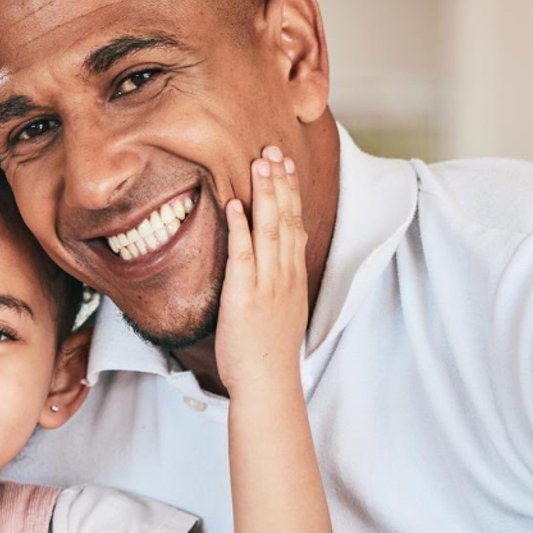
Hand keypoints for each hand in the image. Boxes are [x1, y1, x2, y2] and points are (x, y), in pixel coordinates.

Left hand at [215, 146, 308, 393]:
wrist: (268, 382)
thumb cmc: (268, 353)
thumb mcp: (282, 311)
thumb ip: (278, 284)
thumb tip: (271, 266)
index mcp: (293, 277)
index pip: (296, 225)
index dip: (291, 193)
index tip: (286, 165)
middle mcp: (284, 275)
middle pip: (287, 219)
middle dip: (280, 182)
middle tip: (273, 150)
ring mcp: (267, 284)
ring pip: (270, 229)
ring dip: (265, 194)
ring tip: (259, 163)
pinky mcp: (245, 295)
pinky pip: (244, 254)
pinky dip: (240, 227)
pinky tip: (235, 204)